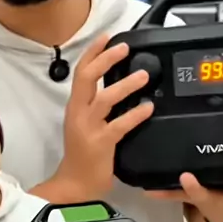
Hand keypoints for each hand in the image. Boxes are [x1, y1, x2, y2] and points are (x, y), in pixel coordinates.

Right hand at [54, 34, 153, 200]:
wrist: (75, 184)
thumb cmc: (83, 153)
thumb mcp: (85, 123)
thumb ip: (97, 105)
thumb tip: (120, 84)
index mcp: (75, 106)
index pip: (81, 72)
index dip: (93, 53)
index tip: (107, 37)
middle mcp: (79, 113)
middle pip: (87, 78)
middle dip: (105, 59)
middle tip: (124, 48)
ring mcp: (89, 128)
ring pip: (105, 99)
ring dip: (125, 85)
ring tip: (143, 76)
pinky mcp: (101, 144)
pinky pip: (120, 125)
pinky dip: (135, 114)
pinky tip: (148, 107)